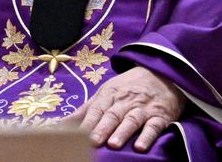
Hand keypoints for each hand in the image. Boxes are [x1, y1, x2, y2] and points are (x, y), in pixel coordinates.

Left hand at [68, 66, 183, 151]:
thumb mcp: (106, 93)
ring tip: (113, 145)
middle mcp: (125, 101)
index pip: (96, 109)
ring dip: (122, 132)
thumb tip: (60, 124)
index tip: (76, 135)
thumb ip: (86, 110)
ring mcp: (143, 108)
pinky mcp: (160, 116)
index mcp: (109, 94)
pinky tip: (141, 147)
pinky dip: (147, 136)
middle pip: (112, 115)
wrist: (161, 74)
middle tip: (93, 141)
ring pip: (131, 120)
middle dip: (102, 128)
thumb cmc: (127, 88)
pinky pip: (154, 126)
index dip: (87, 122)